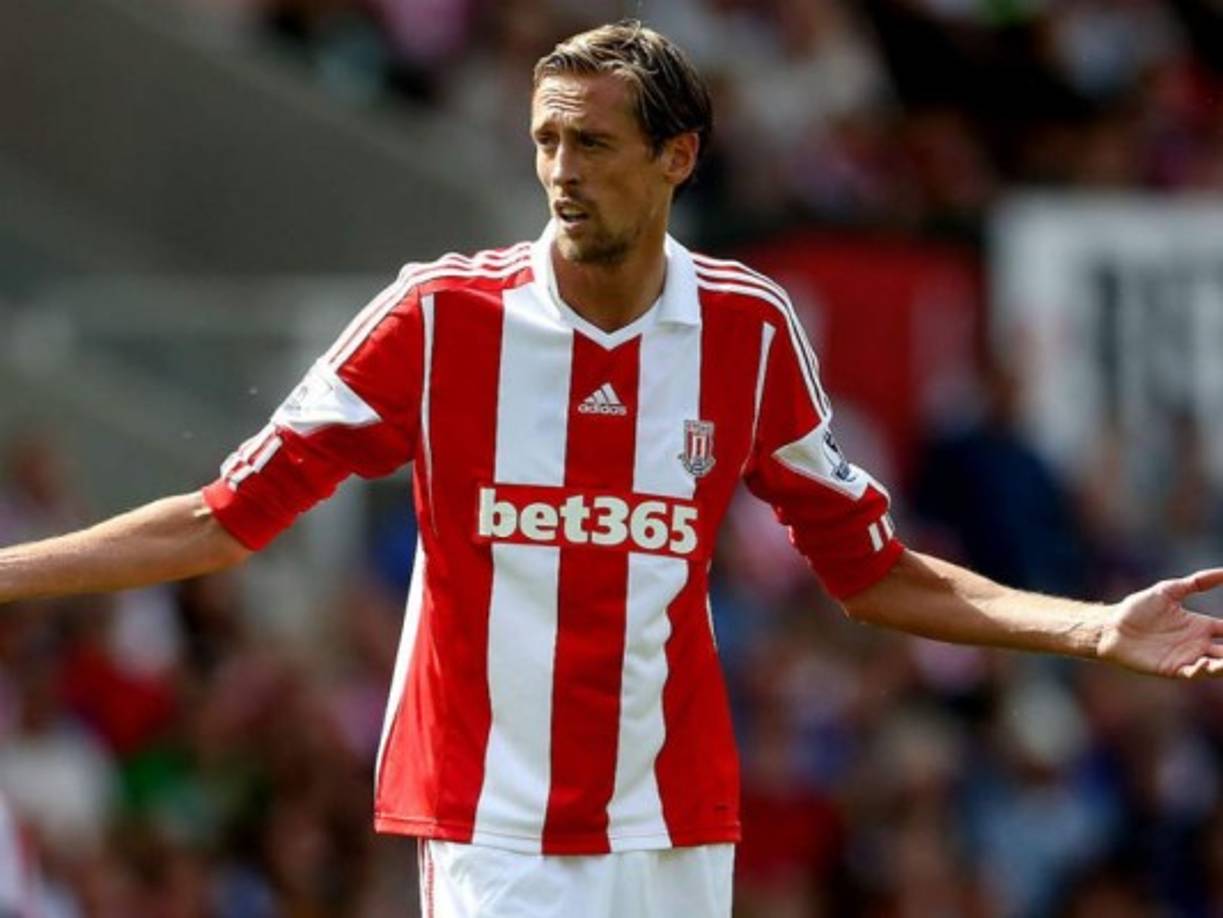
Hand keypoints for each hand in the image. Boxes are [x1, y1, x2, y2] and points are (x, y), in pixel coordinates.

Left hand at [1099, 570, 1222, 678]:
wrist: (1111, 626)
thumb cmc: (1138, 607)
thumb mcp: (1170, 590)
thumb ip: (1198, 582)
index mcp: (1201, 626)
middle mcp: (1198, 644)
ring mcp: (1187, 657)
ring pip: (1217, 665)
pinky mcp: (1172, 668)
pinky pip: (1194, 673)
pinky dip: (1204, 671)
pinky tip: (1208, 664)